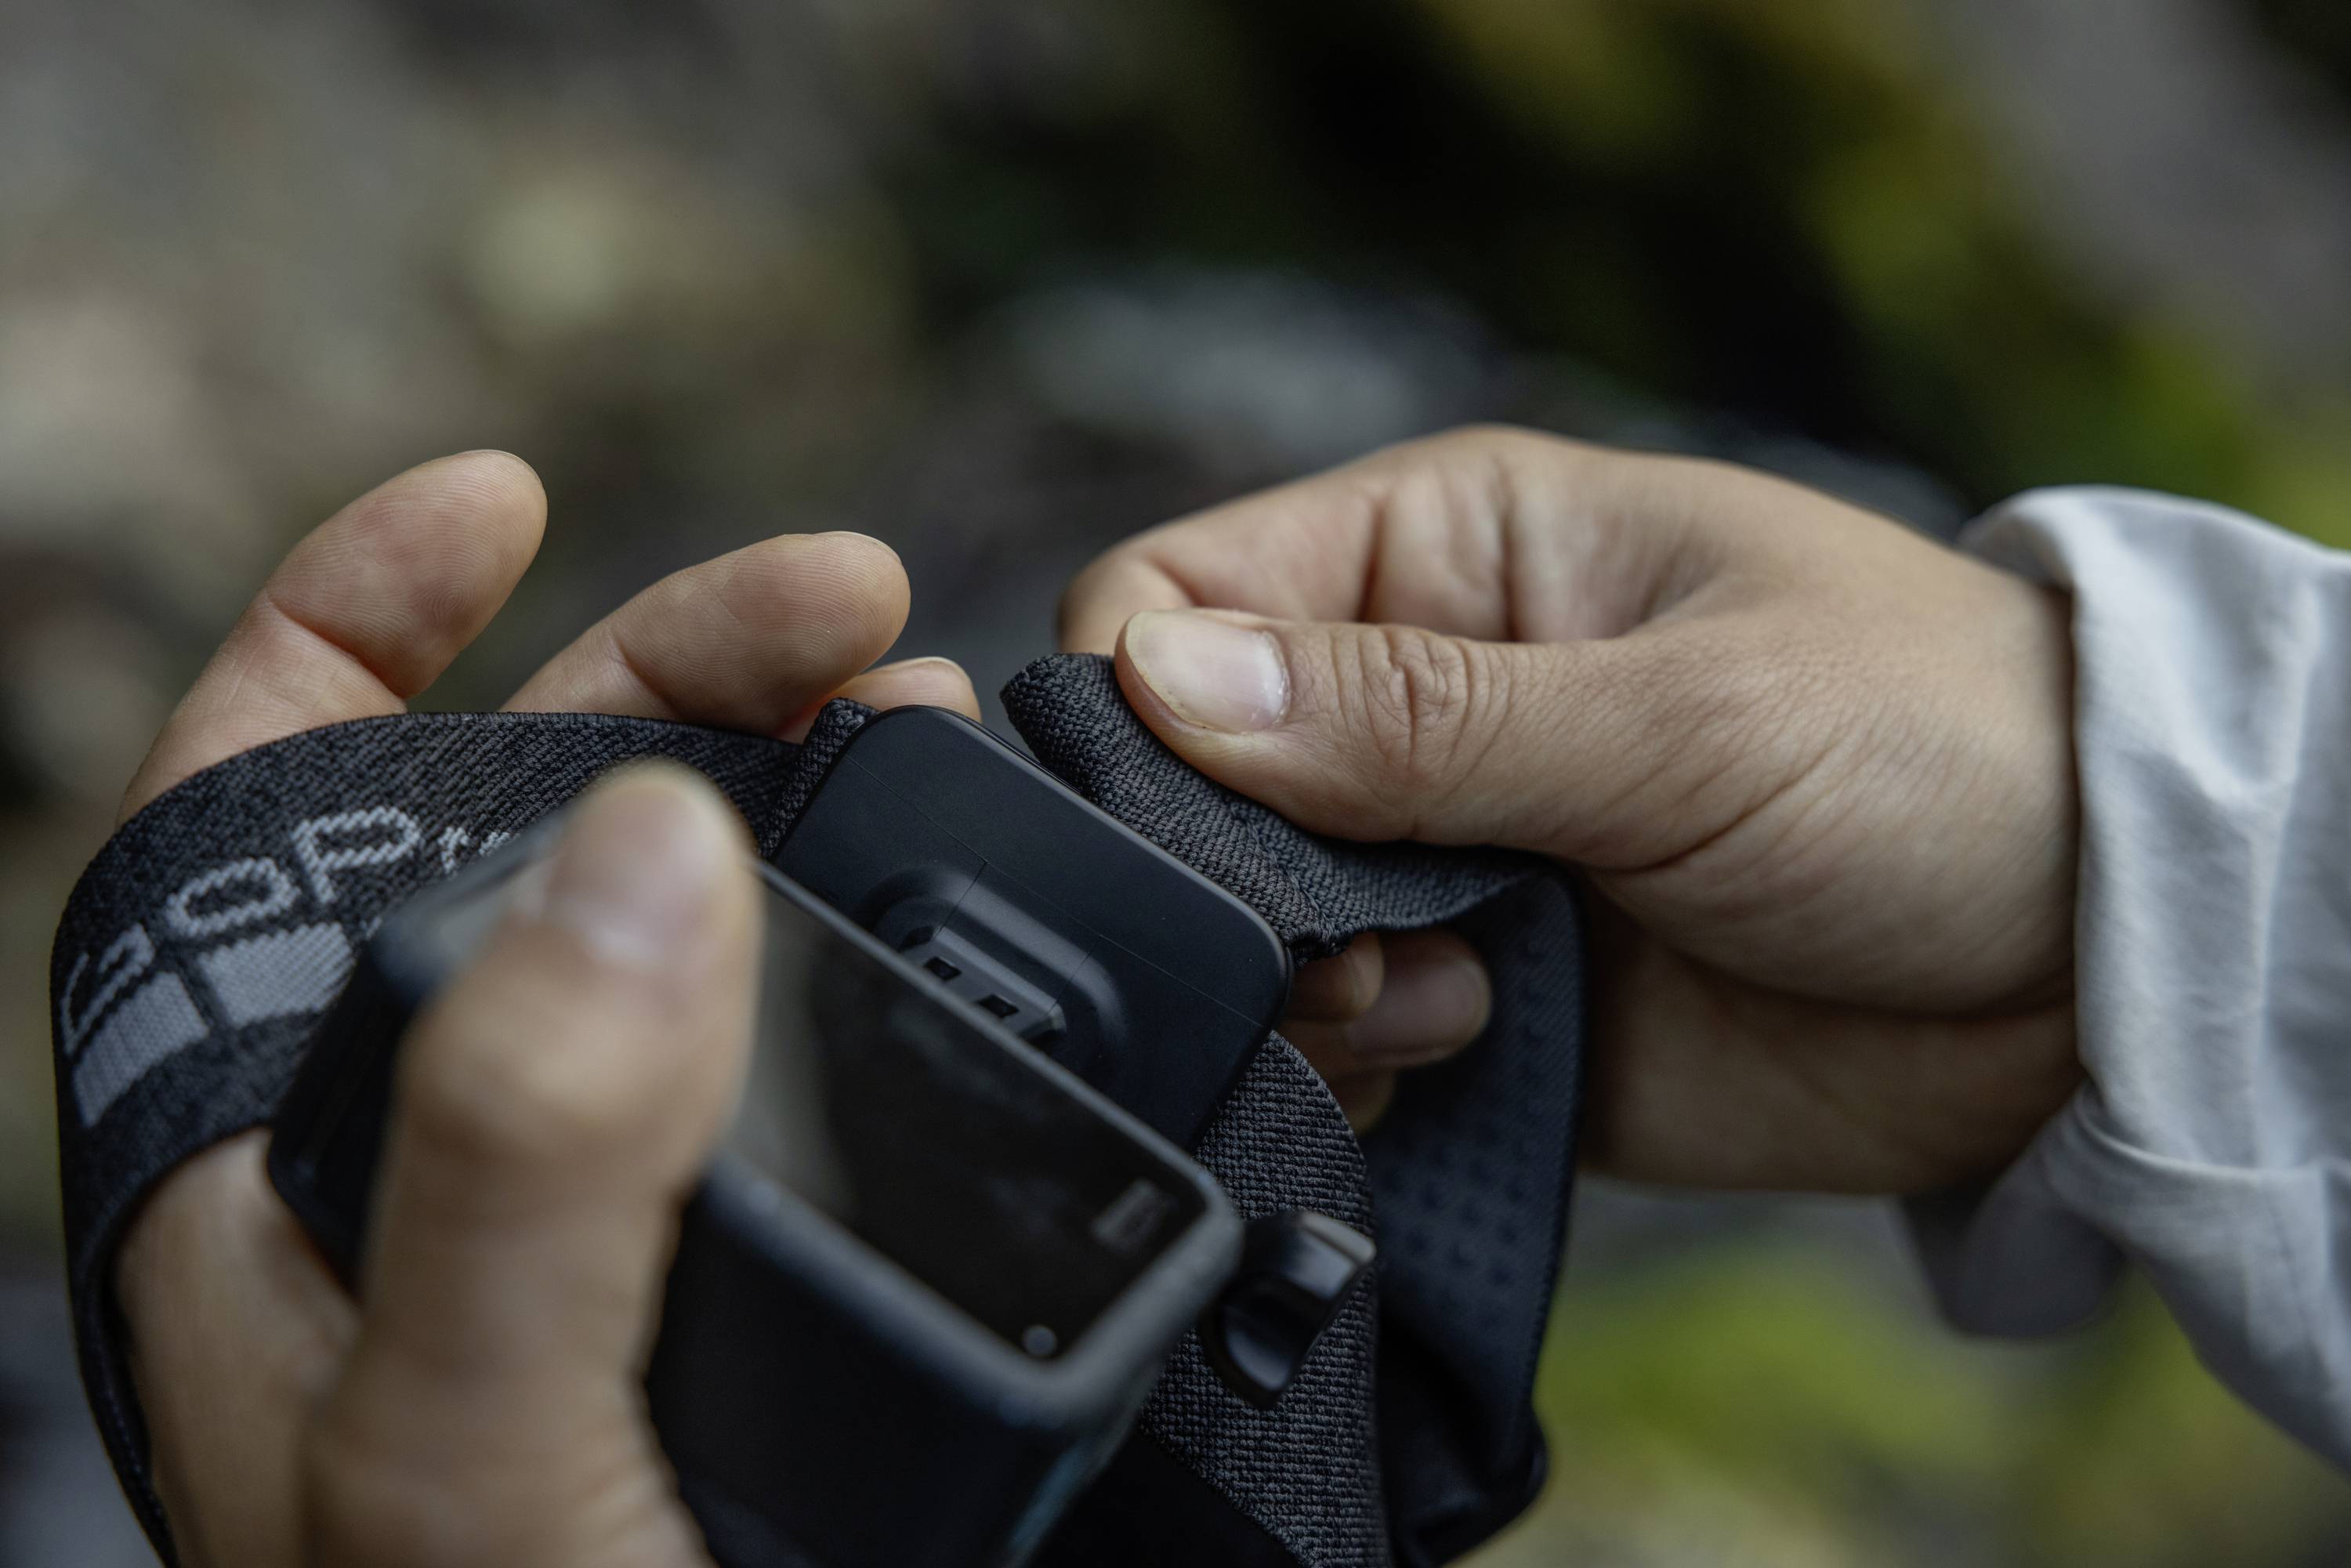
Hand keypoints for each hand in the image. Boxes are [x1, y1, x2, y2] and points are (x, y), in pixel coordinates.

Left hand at [114, 452, 980, 1566]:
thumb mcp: (476, 1445)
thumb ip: (532, 1154)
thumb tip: (656, 843)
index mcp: (296, 1180)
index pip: (249, 828)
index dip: (348, 626)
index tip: (501, 498)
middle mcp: (456, 1163)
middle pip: (525, 829)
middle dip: (676, 674)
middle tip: (862, 623)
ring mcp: (624, 1210)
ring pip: (703, 925)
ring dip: (816, 796)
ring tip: (947, 749)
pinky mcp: (766, 1261)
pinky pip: (833, 1047)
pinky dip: (912, 954)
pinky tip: (998, 940)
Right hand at [1060, 427, 2080, 1190]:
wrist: (2098, 960)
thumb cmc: (1932, 749)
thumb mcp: (1679, 714)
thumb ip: (1417, 717)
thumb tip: (1158, 683)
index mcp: (1442, 557)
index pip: (1174, 598)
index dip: (1142, 704)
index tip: (1213, 817)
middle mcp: (1413, 701)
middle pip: (1182, 783)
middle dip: (1228, 878)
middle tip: (1366, 935)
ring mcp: (1442, 858)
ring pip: (1242, 930)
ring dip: (1302, 985)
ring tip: (1453, 997)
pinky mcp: (1481, 999)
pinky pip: (1335, 1042)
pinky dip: (1352, 1068)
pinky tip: (1464, 1052)